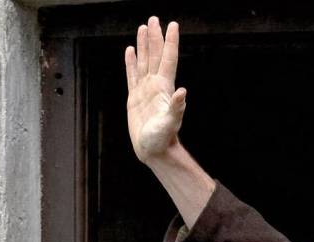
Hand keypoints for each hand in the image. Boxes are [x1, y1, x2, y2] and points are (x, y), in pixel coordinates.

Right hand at [126, 17, 186, 163]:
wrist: (153, 151)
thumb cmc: (163, 139)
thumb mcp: (170, 123)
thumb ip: (177, 108)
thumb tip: (183, 92)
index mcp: (164, 87)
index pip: (168, 58)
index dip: (170, 41)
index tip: (172, 24)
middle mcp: (155, 85)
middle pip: (155, 54)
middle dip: (155, 36)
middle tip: (154, 19)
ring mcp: (145, 90)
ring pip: (144, 61)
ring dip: (143, 45)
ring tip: (143, 27)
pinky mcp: (134, 97)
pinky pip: (132, 74)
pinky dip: (131, 62)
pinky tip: (129, 51)